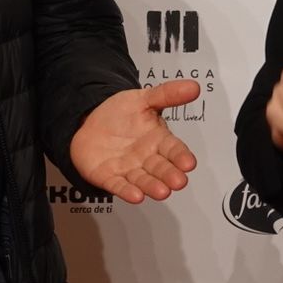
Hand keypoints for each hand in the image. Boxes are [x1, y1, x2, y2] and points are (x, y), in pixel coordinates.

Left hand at [68, 80, 198, 203]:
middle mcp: (146, 158)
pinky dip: (127, 191)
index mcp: (158, 139)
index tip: (189, 163)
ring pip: (143, 180)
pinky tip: (135, 195)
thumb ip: (167, 94)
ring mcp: (128, 169)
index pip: (174, 150)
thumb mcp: (143, 98)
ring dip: (152, 187)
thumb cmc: (120, 114)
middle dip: (170, 175)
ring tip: (162, 192)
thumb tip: (193, 86)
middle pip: (161, 169)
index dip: (181, 156)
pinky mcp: (109, 177)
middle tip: (178, 181)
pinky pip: (118, 185)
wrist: (88, 121)